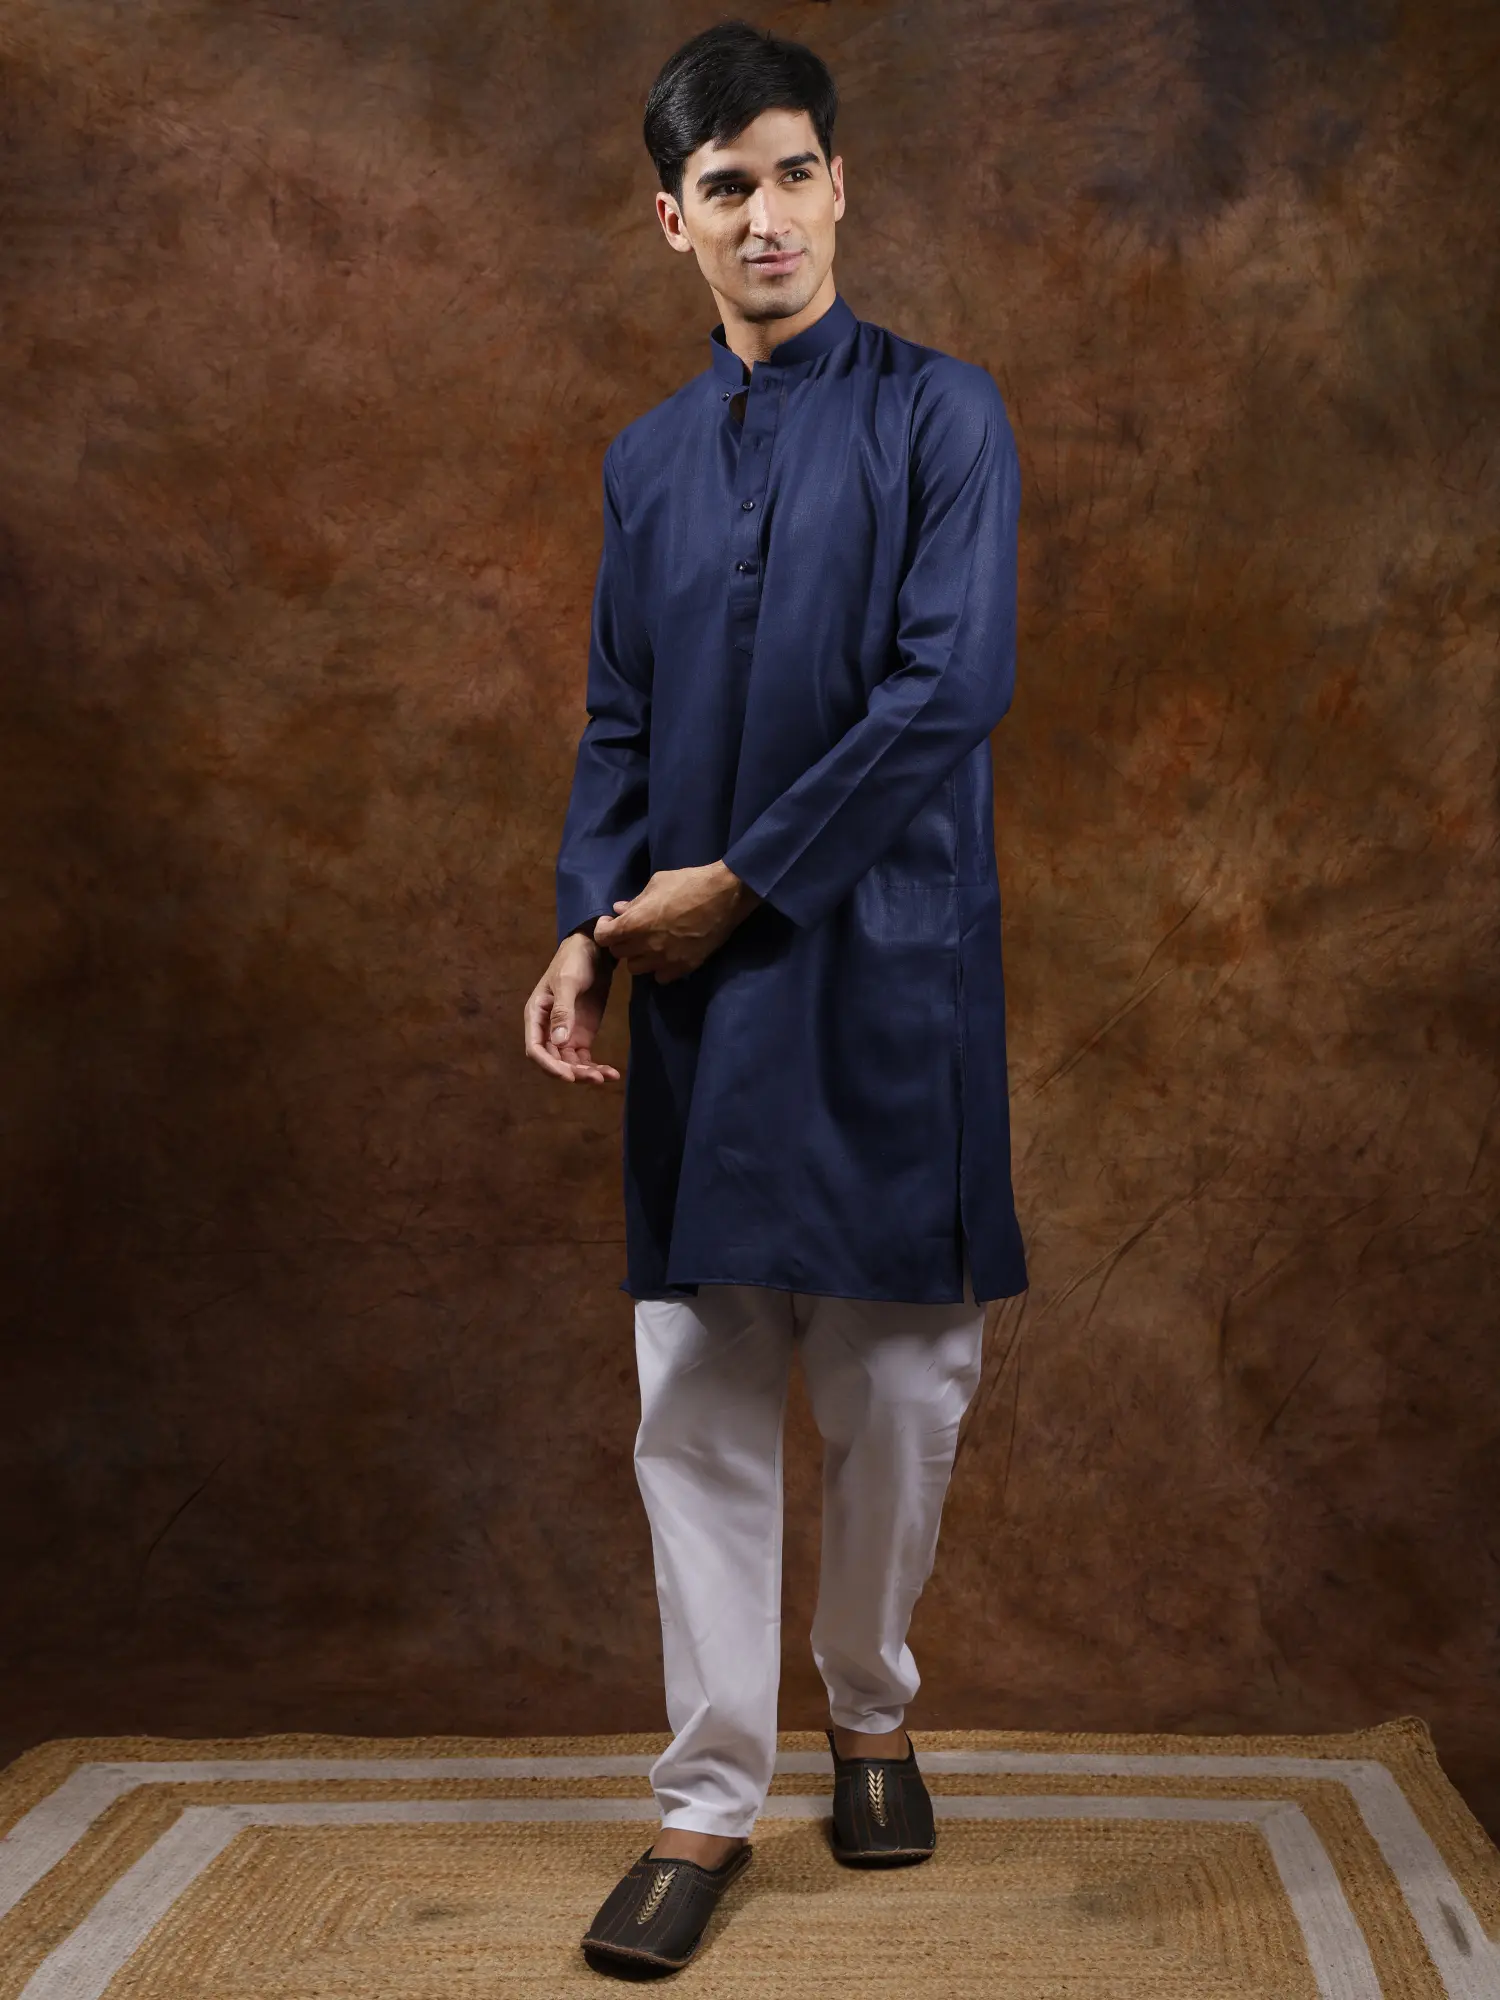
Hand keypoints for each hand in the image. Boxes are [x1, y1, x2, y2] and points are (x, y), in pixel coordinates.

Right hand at [523, 932, 620, 1084]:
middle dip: (572, 1073)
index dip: (549, 1066)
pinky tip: (612, 1073)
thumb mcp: (568, 982)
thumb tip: (558, 1041)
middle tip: (596, 1078)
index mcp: (536, 1016)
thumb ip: (562, 1011)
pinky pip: (584, 1059)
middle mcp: (547, 1029)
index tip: (568, 1076)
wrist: (595, 951)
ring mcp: (565, 1034)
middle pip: (554, 1061)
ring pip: (570, 1064)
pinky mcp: (581, 1036)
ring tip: (607, 1076)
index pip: (535, 1049)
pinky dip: (596, 1068)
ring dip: (586, 1074)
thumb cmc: (574, 961)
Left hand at [594, 861, 761, 982]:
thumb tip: (620, 910)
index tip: (611, 923)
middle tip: (632, 932)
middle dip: (621, 941)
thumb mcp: (656, 884)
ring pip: (636, 969)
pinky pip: (660, 977)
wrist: (724, 896)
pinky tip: (666, 955)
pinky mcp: (683, 967)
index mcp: (635, 923)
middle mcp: (646, 946)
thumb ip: (635, 901)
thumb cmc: (688, 883)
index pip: (603, 937)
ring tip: (649, 946)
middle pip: (619, 954)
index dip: (604, 929)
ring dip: (638, 957)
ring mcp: (665, 959)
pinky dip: (659, 968)